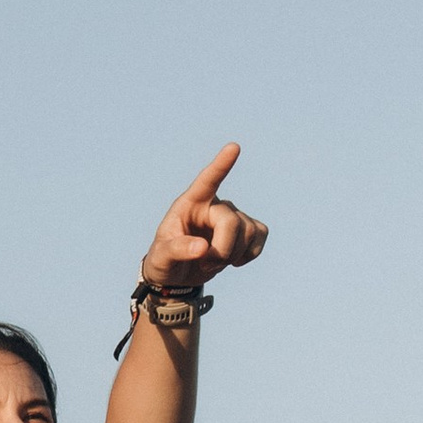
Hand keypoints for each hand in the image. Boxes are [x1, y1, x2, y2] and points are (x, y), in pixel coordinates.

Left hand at [142, 141, 267, 293]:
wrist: (179, 275)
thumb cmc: (165, 259)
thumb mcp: (162, 256)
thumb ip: (177, 249)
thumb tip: (202, 247)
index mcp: (190, 203)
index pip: (207, 180)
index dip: (221, 164)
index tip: (233, 147)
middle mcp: (213, 204)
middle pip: (232, 222)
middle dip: (223, 249)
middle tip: (206, 264)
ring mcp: (233, 215)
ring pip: (248, 232)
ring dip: (232, 256)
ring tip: (212, 263)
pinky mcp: (247, 229)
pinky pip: (261, 235)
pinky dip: (250, 254)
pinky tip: (233, 261)